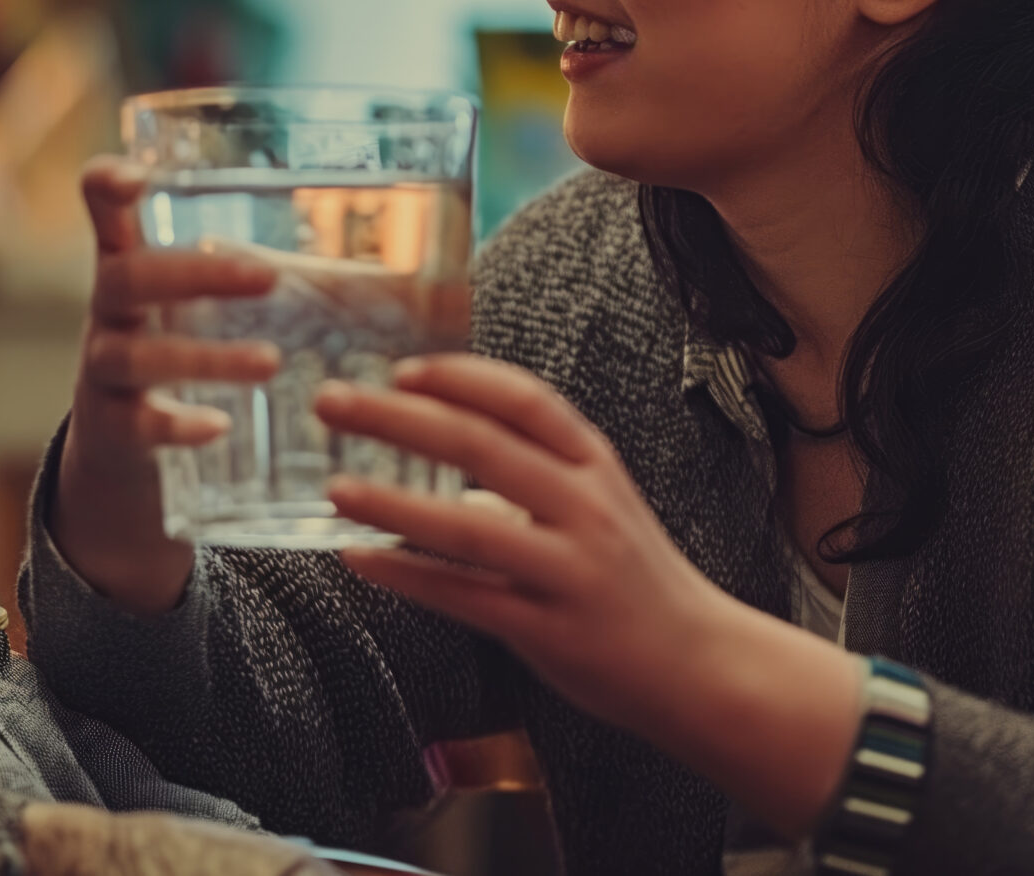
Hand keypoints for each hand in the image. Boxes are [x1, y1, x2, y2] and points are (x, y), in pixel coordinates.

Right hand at [50, 157, 278, 611]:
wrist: (120, 439)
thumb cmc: (178, 343)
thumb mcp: (195, 297)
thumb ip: (263, 268)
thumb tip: (410, 272)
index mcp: (129, 262)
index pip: (102, 209)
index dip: (106, 187)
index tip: (134, 174)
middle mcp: (108, 310)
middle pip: (129, 280)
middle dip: (197, 275)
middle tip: (268, 277)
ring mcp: (104, 370)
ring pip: (138, 357)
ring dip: (206, 359)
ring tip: (270, 363)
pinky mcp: (112, 429)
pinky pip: (138, 425)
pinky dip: (177, 425)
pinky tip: (219, 426)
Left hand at [316, 354, 863, 836]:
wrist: (701, 664)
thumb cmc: (638, 582)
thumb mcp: (599, 507)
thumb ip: (534, 478)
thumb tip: (451, 468)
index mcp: (595, 465)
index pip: (523, 399)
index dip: (459, 377)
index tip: (402, 368)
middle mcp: (585, 506)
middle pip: (480, 445)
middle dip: (396, 418)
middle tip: (332, 402)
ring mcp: (568, 569)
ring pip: (468, 527)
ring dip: (392, 502)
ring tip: (336, 487)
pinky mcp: (549, 629)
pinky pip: (464, 597)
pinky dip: (406, 575)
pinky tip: (360, 559)